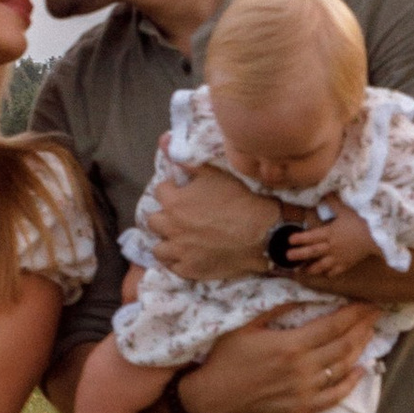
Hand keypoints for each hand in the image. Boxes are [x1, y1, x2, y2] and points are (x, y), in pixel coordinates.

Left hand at [139, 160, 279, 284]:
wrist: (260, 234)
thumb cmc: (239, 201)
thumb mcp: (214, 175)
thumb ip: (187, 163)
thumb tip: (164, 143)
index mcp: (174, 202)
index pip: (160, 191)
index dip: (171, 190)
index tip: (181, 192)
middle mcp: (171, 227)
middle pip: (153, 221)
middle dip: (164, 217)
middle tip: (178, 217)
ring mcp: (179, 251)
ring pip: (158, 248)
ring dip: (166, 242)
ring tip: (179, 239)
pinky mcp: (189, 269)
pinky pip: (172, 267)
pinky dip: (178, 261)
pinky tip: (188, 255)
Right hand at [170, 299, 375, 412]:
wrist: (211, 399)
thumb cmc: (224, 360)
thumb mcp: (244, 326)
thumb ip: (274, 309)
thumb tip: (299, 292)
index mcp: (290, 345)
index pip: (334, 325)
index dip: (355, 313)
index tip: (369, 302)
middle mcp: (303, 369)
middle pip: (344, 345)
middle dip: (363, 327)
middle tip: (376, 314)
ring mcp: (304, 391)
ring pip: (343, 368)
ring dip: (360, 349)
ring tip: (370, 334)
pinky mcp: (301, 409)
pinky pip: (334, 396)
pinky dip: (351, 382)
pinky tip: (361, 370)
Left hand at [285, 205, 376, 285]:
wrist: (377, 236)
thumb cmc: (361, 221)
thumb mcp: (346, 209)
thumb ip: (333, 202)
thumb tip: (324, 191)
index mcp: (329, 232)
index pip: (311, 236)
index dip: (299, 238)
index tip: (289, 240)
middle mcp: (331, 246)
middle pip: (312, 252)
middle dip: (299, 254)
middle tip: (287, 257)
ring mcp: (338, 257)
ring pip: (321, 265)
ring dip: (311, 268)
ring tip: (302, 270)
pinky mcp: (347, 264)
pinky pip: (335, 271)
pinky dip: (328, 273)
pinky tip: (324, 274)